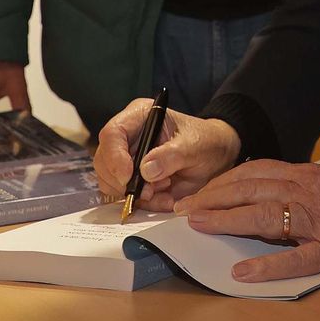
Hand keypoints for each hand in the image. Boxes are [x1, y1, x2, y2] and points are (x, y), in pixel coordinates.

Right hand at [93, 98, 241, 210]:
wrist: (215, 157)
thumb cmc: (205, 141)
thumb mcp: (194, 145)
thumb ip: (172, 155)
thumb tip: (145, 170)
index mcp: (139, 117)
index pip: (112, 133)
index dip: (115, 156)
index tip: (128, 176)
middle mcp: (128, 138)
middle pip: (104, 161)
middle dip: (122, 182)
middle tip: (149, 191)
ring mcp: (128, 160)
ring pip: (111, 182)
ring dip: (136, 193)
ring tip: (165, 187)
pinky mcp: (133, 180)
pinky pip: (127, 198)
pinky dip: (145, 202)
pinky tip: (165, 195)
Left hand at [175, 161, 319, 280]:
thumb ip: (300, 188)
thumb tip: (264, 197)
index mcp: (307, 175)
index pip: (254, 172)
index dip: (221, 182)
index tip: (195, 193)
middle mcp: (308, 191)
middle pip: (250, 189)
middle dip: (212, 198)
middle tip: (181, 210)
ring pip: (265, 215)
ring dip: (227, 219)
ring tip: (198, 226)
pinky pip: (296, 258)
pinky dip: (267, 265)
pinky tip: (242, 271)